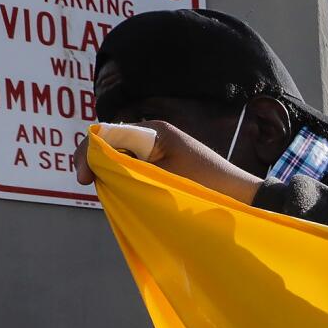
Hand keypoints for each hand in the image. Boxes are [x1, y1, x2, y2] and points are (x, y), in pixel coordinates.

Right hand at [76, 120, 264, 202]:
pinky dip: (126, 178)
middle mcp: (154, 133)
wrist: (244, 197)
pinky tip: (127, 193)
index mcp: (153, 130)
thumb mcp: (163, 180)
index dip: (87, 153)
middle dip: (96, 163)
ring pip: (121, 156)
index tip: (83, 179)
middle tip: (92, 186)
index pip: (106, 133)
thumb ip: (129, 171)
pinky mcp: (165, 162)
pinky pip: (135, 166)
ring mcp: (160, 147)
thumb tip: (98, 169)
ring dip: (111, 172)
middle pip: (110, 143)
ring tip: (110, 191)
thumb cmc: (209, 187)